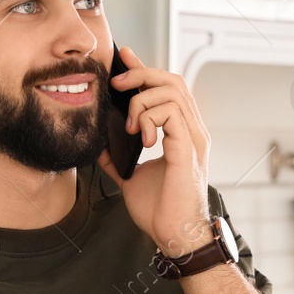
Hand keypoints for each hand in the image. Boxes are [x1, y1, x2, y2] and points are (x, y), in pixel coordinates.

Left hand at [96, 44, 213, 255]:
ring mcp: (193, 139)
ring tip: (130, 126)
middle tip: (117, 84)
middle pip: (173, 80)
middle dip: (141, 74)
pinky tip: (141, 138)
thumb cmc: (159, 211)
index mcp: (181, 134)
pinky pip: (171, 113)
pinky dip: (150, 118)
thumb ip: (118, 159)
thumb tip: (100, 145)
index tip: (123, 58)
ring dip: (143, 101)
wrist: (172, 236)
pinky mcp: (188, 150)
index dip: (145, 69)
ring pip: (172, 91)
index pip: (168, 88)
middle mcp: (192, 132)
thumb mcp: (131, 177)